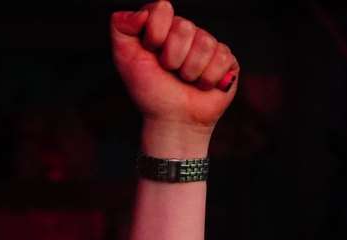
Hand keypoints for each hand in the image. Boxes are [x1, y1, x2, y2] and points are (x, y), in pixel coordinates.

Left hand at [110, 3, 238, 157]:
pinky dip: (207, 78)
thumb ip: (121, 28)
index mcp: (162, 27)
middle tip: (169, 71)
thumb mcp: (125, 60)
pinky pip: (221, 57)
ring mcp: (207, 44)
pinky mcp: (226, 60)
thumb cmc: (150, 92)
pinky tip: (201, 85)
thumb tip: (141, 14)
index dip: (156, 33)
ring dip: (190, 71)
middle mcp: (185, 32)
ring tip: (185, 80)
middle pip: (184, 27)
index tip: (150, 51)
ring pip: (204, 43)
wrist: (172, 121)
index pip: (162, 8)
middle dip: (173, 57)